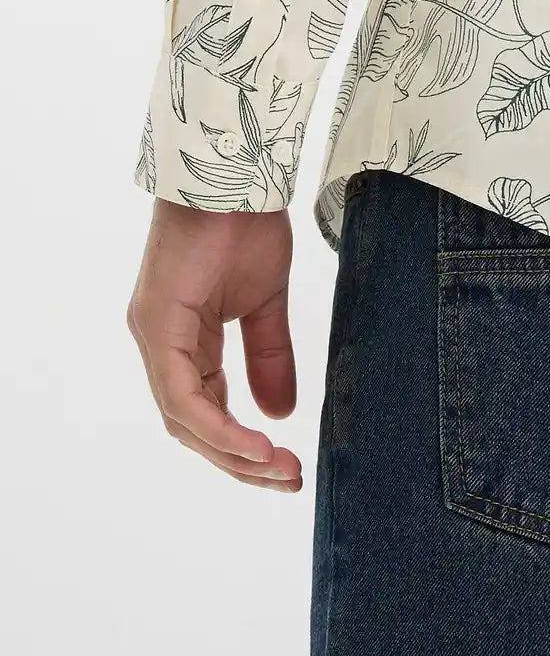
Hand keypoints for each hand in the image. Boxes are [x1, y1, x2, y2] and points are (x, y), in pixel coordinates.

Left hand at [127, 199, 302, 492]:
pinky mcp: (157, 326)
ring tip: (279, 469)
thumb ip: (269, 356)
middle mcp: (161, 344)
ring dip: (232, 453)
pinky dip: (219, 427)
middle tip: (290, 479)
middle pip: (192, 425)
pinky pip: (183, 396)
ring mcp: (154, 336)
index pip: (205, 410)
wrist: (237, 176)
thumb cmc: (245, 226)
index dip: (243, 445)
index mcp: (183, 341)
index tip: (288, 466)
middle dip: (241, 461)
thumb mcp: (266, 304)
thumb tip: (280, 414)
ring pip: (184, 419)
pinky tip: (255, 445)